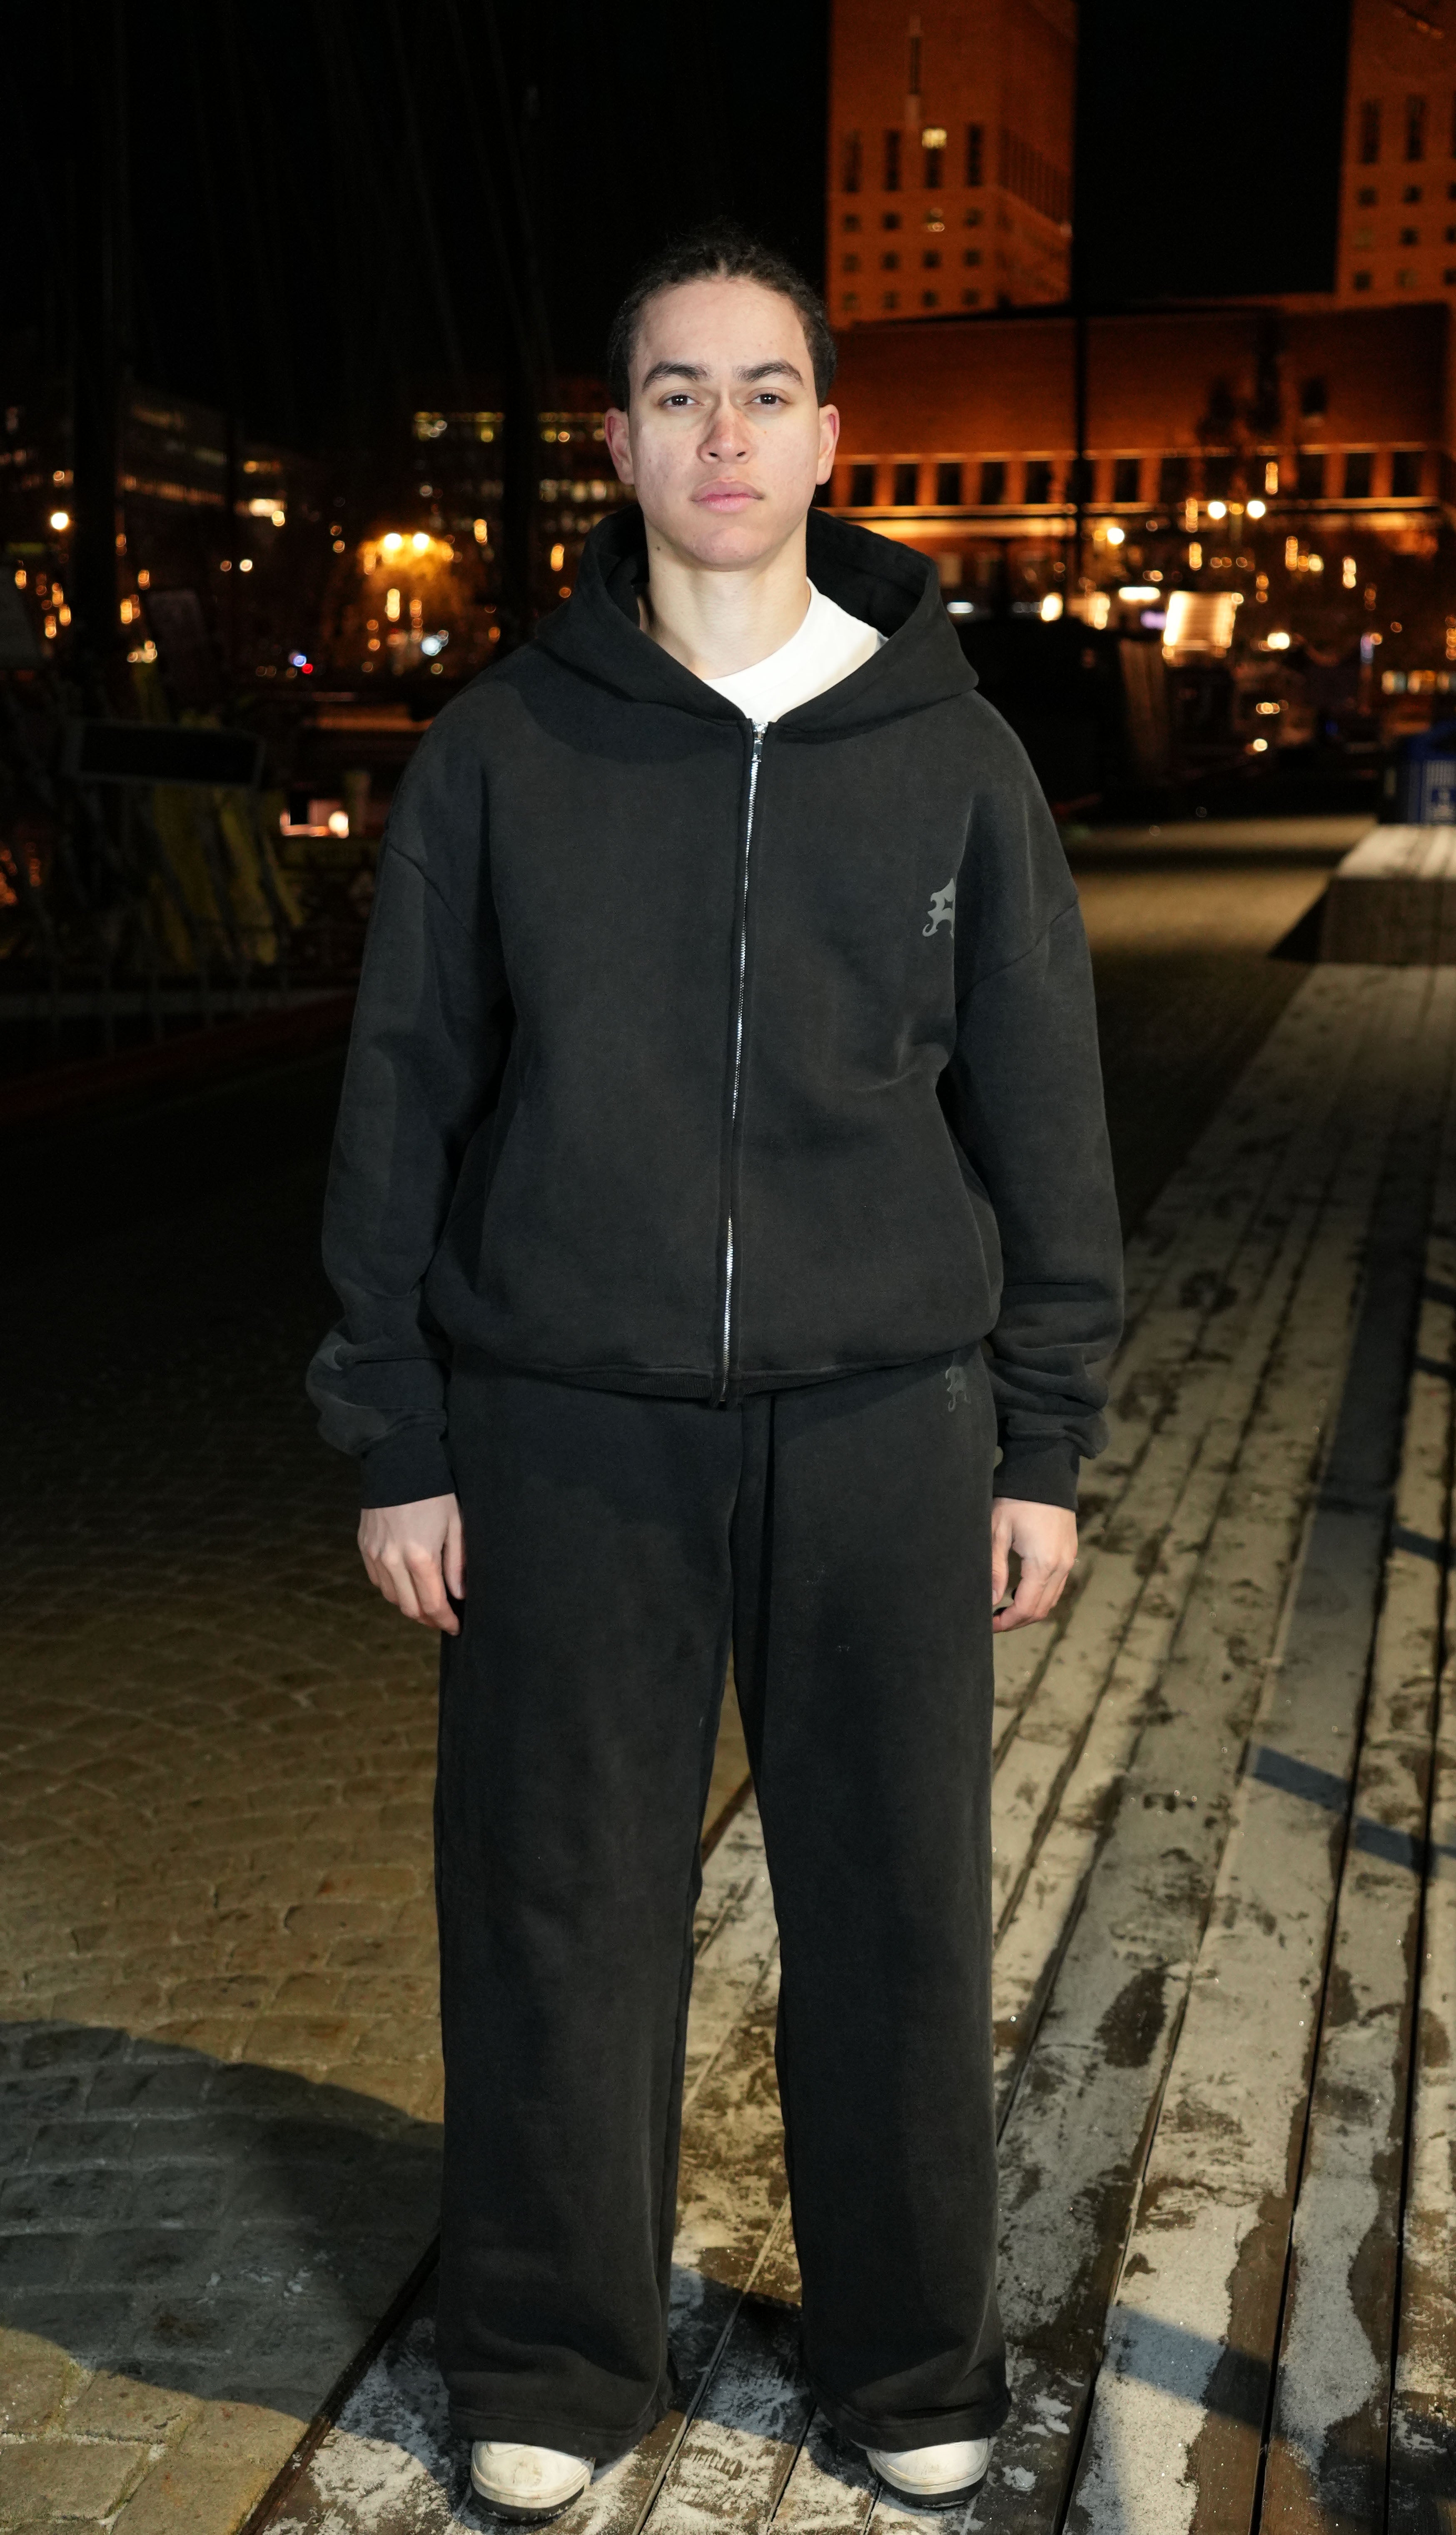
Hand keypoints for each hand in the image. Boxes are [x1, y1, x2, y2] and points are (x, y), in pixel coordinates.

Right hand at [358, 1493, 465, 1633]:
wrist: (397, 1463)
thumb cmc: (434, 1492)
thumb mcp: (455, 1524)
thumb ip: (456, 1563)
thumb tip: (459, 1594)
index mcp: (420, 1557)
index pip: (433, 1604)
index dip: (445, 1621)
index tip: (456, 1627)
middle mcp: (393, 1561)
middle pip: (409, 1608)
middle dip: (428, 1618)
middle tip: (443, 1618)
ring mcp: (375, 1555)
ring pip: (392, 1597)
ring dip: (410, 1605)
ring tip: (426, 1602)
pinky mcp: (364, 1547)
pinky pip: (378, 1581)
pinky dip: (393, 1589)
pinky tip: (407, 1584)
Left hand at [990, 1497, 1076, 1633]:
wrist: (1045, 1471)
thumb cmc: (1016, 1498)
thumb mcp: (997, 1531)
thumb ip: (994, 1569)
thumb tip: (990, 1601)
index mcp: (1043, 1563)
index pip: (1027, 1608)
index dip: (1007, 1622)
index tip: (988, 1624)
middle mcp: (1061, 1566)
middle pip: (1041, 1609)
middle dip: (1017, 1621)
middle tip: (993, 1621)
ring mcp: (1068, 1559)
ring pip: (1051, 1599)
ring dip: (1029, 1609)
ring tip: (1003, 1609)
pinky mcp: (1069, 1552)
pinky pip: (1056, 1585)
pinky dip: (1039, 1595)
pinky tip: (1019, 1590)